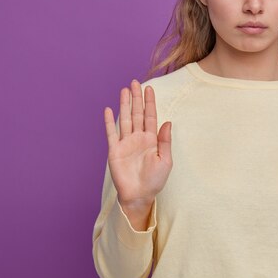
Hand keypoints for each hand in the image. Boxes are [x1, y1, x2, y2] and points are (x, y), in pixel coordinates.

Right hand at [104, 80, 172, 208]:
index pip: (150, 116)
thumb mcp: (165, 160)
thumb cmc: (155, 180)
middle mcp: (138, 138)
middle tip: (135, 82)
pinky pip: (111, 133)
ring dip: (124, 105)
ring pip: (125, 119)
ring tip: (124, 90)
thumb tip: (168, 122)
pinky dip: (109, 122)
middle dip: (136, 98)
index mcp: (151, 140)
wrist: (140, 195)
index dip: (150, 102)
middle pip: (136, 114)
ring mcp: (126, 143)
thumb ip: (165, 141)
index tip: (149, 88)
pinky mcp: (115, 151)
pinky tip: (109, 109)